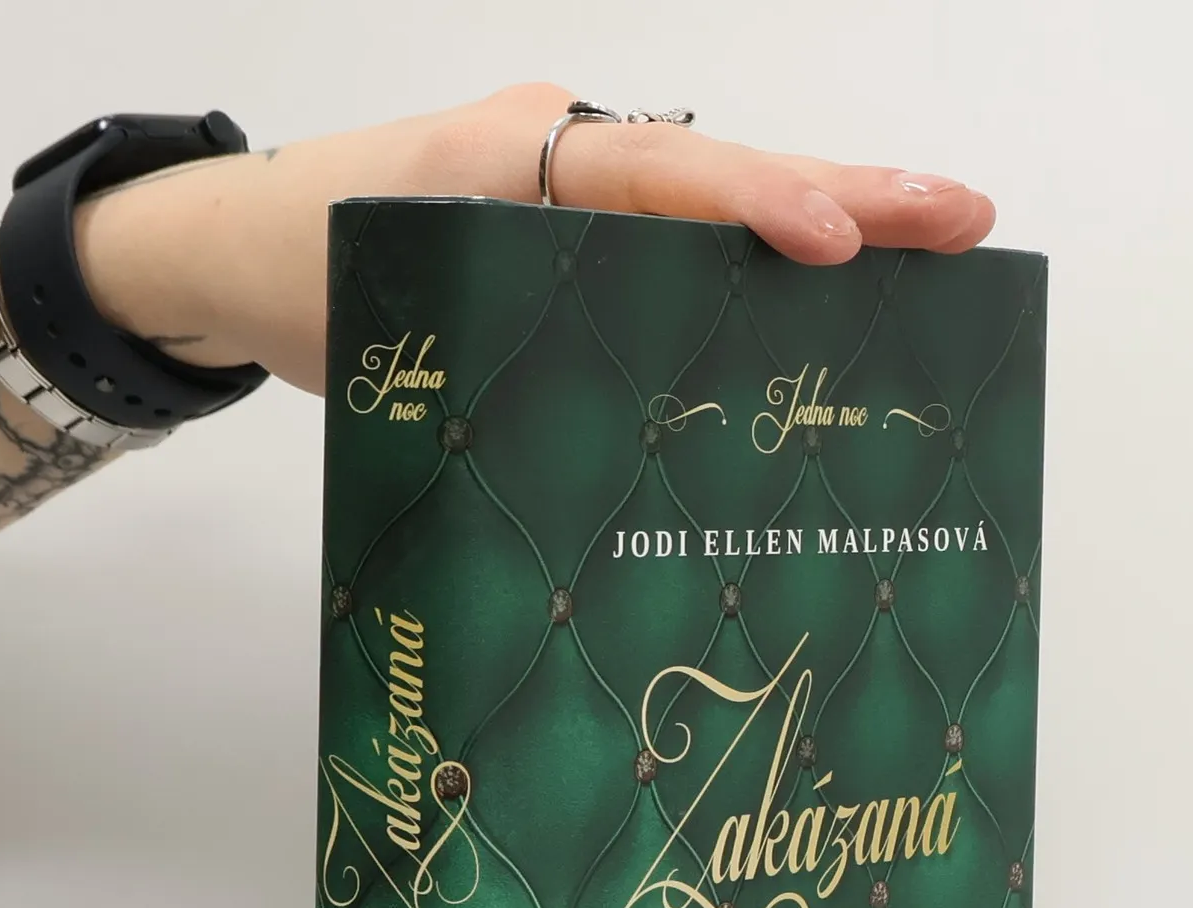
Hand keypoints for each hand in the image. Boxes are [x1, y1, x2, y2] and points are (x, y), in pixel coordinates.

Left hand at [74, 83, 997, 394]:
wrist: (229, 247)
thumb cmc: (297, 285)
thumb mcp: (387, 333)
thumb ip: (492, 366)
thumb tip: (617, 472)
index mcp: (507, 160)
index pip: (652, 174)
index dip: (752, 206)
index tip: (836, 241)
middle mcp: (557, 150)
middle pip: (721, 164)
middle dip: (849, 190)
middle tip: (963, 219)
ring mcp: (572, 177)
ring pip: (716, 191)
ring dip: (828, 213)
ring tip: (938, 242)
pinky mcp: (574, 215)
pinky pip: (682, 224)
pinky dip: (761, 248)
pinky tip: (833, 289)